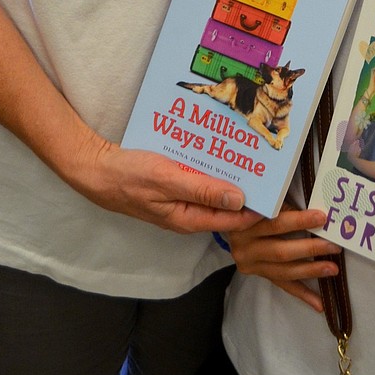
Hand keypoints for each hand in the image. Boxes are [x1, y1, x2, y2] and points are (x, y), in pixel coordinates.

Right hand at [70, 141, 259, 234]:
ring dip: (231, 178)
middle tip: (269, 170)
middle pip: (226, 207)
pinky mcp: (173, 189)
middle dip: (248, 191)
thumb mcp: (167, 180)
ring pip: (214, 193)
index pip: (233, 220)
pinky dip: (212, 171)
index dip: (257, 209)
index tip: (278, 193)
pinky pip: (200, 183)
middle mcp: (187, 214)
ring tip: (252, 159)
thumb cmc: (128, 176)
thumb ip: (202, 190)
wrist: (96, 170)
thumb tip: (239, 200)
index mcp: (188, 219)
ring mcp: (179, 202)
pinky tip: (220, 154)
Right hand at [227, 206, 341, 311]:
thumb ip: (278, 202)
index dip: (299, 220)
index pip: (275, 223)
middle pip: (281, 251)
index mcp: (244, 223)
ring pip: (284, 271)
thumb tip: (314, 208)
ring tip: (332, 269)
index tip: (321, 217)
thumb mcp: (260, 198)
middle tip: (333, 246)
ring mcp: (250, 264)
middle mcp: (244, 247)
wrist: (226, 219)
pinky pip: (282, 285)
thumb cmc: (252, 203)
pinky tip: (320, 304)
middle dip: (311, 248)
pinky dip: (302, 294)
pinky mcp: (257, 274)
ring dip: (310, 271)